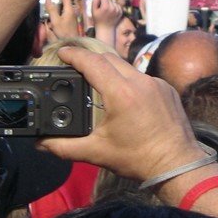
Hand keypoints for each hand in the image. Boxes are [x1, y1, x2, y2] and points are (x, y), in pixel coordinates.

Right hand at [38, 47, 202, 180]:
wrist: (176, 165)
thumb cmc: (138, 159)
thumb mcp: (97, 153)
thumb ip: (64, 147)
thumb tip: (40, 144)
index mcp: (121, 93)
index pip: (92, 63)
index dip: (74, 55)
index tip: (62, 53)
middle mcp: (140, 82)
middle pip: (109, 58)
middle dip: (90, 59)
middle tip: (75, 65)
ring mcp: (156, 83)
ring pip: (127, 66)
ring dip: (111, 69)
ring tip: (97, 79)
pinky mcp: (167, 89)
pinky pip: (143, 78)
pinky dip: (130, 81)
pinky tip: (124, 95)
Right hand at [45, 0, 79, 38]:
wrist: (71, 45)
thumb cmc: (64, 35)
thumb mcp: (55, 21)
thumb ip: (51, 9)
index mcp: (70, 9)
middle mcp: (71, 11)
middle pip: (63, 0)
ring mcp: (71, 16)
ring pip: (61, 7)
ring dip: (54, 7)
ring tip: (48, 11)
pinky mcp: (69, 21)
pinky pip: (61, 13)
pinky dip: (56, 14)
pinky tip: (51, 20)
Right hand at [91, 0, 121, 29]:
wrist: (106, 29)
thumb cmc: (98, 20)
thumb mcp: (93, 10)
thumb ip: (95, 0)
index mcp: (106, 6)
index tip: (99, 2)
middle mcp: (113, 7)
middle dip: (105, 1)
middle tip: (102, 8)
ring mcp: (118, 9)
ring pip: (113, 1)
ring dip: (110, 4)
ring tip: (107, 10)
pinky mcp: (121, 11)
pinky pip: (117, 5)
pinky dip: (114, 7)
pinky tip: (111, 12)